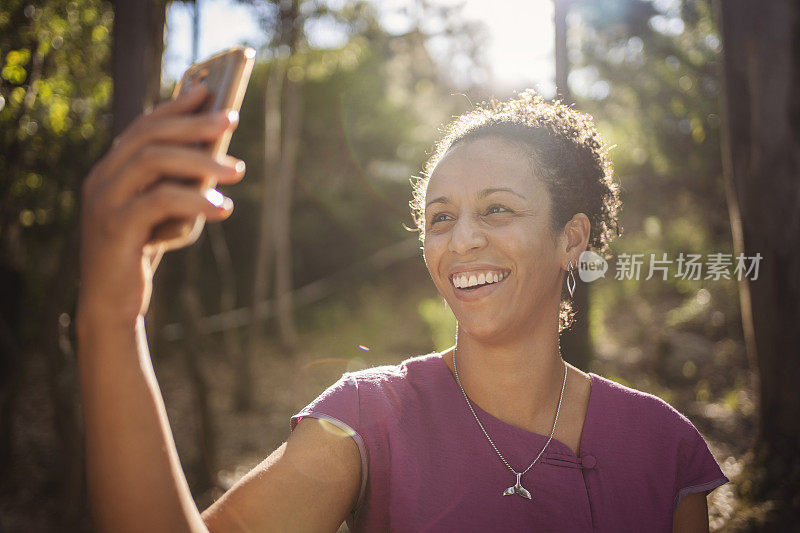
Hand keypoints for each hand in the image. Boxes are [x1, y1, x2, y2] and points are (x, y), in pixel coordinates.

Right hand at [76, 84, 244, 331]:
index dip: (176, 106)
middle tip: (233, 121)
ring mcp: (103, 201)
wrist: (113, 302)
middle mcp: (101, 178)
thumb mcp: (168, 212)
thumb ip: (183, 184)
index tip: (209, 91)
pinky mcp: (113, 227)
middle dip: (194, 124)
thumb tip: (223, 160)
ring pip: (152, 160)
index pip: (143, 126)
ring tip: (238, 171)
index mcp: (112, 169)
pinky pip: (158, 200)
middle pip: (149, 136)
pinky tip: (224, 209)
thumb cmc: (145, 250)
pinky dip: (195, 200)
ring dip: (201, 160)